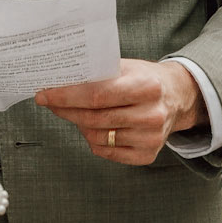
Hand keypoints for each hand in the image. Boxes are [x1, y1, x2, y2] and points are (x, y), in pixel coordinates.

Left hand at [36, 59, 202, 163]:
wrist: (176, 97)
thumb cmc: (144, 79)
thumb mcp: (125, 67)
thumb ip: (97, 74)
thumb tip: (58, 82)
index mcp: (147, 86)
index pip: (96, 95)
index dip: (65, 97)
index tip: (44, 95)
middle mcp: (151, 114)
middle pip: (93, 118)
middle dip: (66, 111)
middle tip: (51, 103)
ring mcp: (150, 138)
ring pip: (96, 137)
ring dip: (80, 125)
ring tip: (80, 112)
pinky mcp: (147, 155)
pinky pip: (106, 152)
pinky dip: (94, 140)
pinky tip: (96, 127)